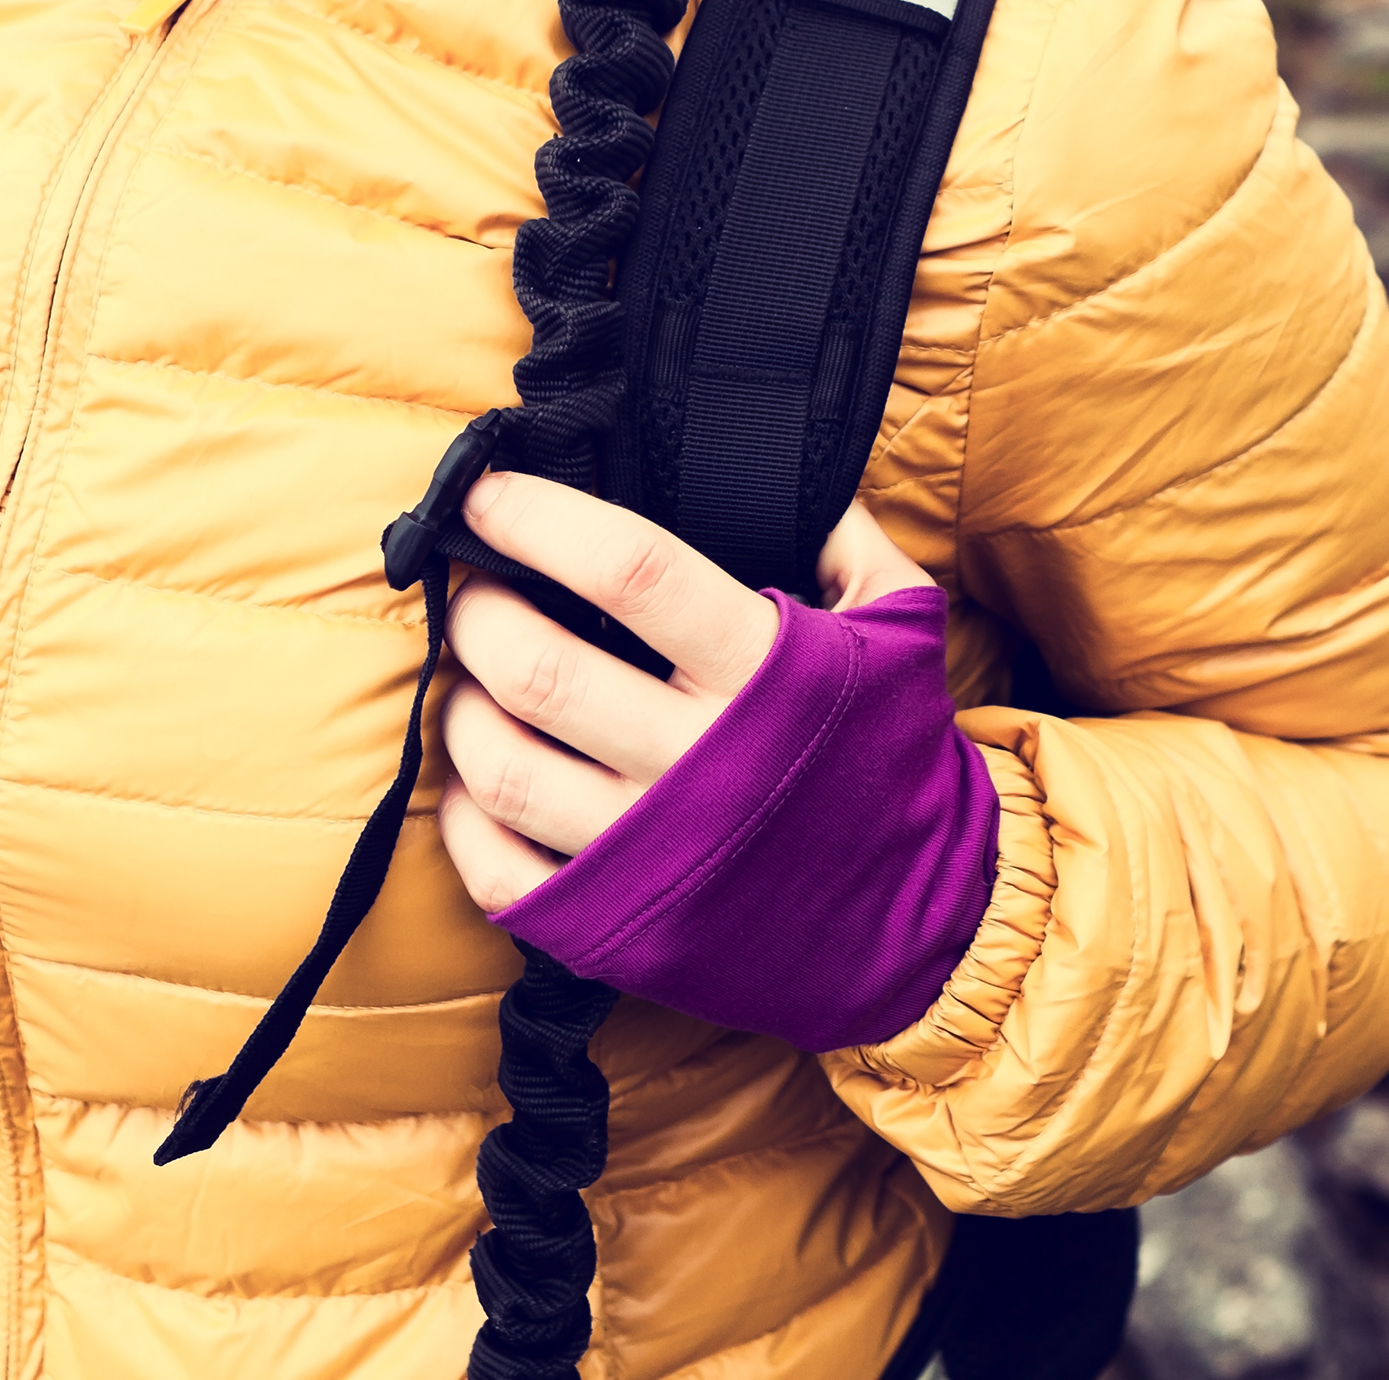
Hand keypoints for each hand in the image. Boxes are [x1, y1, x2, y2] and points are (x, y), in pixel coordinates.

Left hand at [437, 474, 933, 915]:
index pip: (631, 569)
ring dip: (461, 709)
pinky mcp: (619, 926)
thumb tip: (779, 462)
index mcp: (766, 671)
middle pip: (542, 670)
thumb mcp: (899, 623)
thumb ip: (841, 532)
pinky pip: (502, 876)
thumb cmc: (894, 752)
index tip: (485, 490)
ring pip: (506, 771)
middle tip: (473, 588)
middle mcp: (701, 761)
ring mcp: (653, 853)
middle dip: (481, 614)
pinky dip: (464, 822)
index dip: (542, 519)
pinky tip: (475, 779)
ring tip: (469, 676)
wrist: (927, 916)